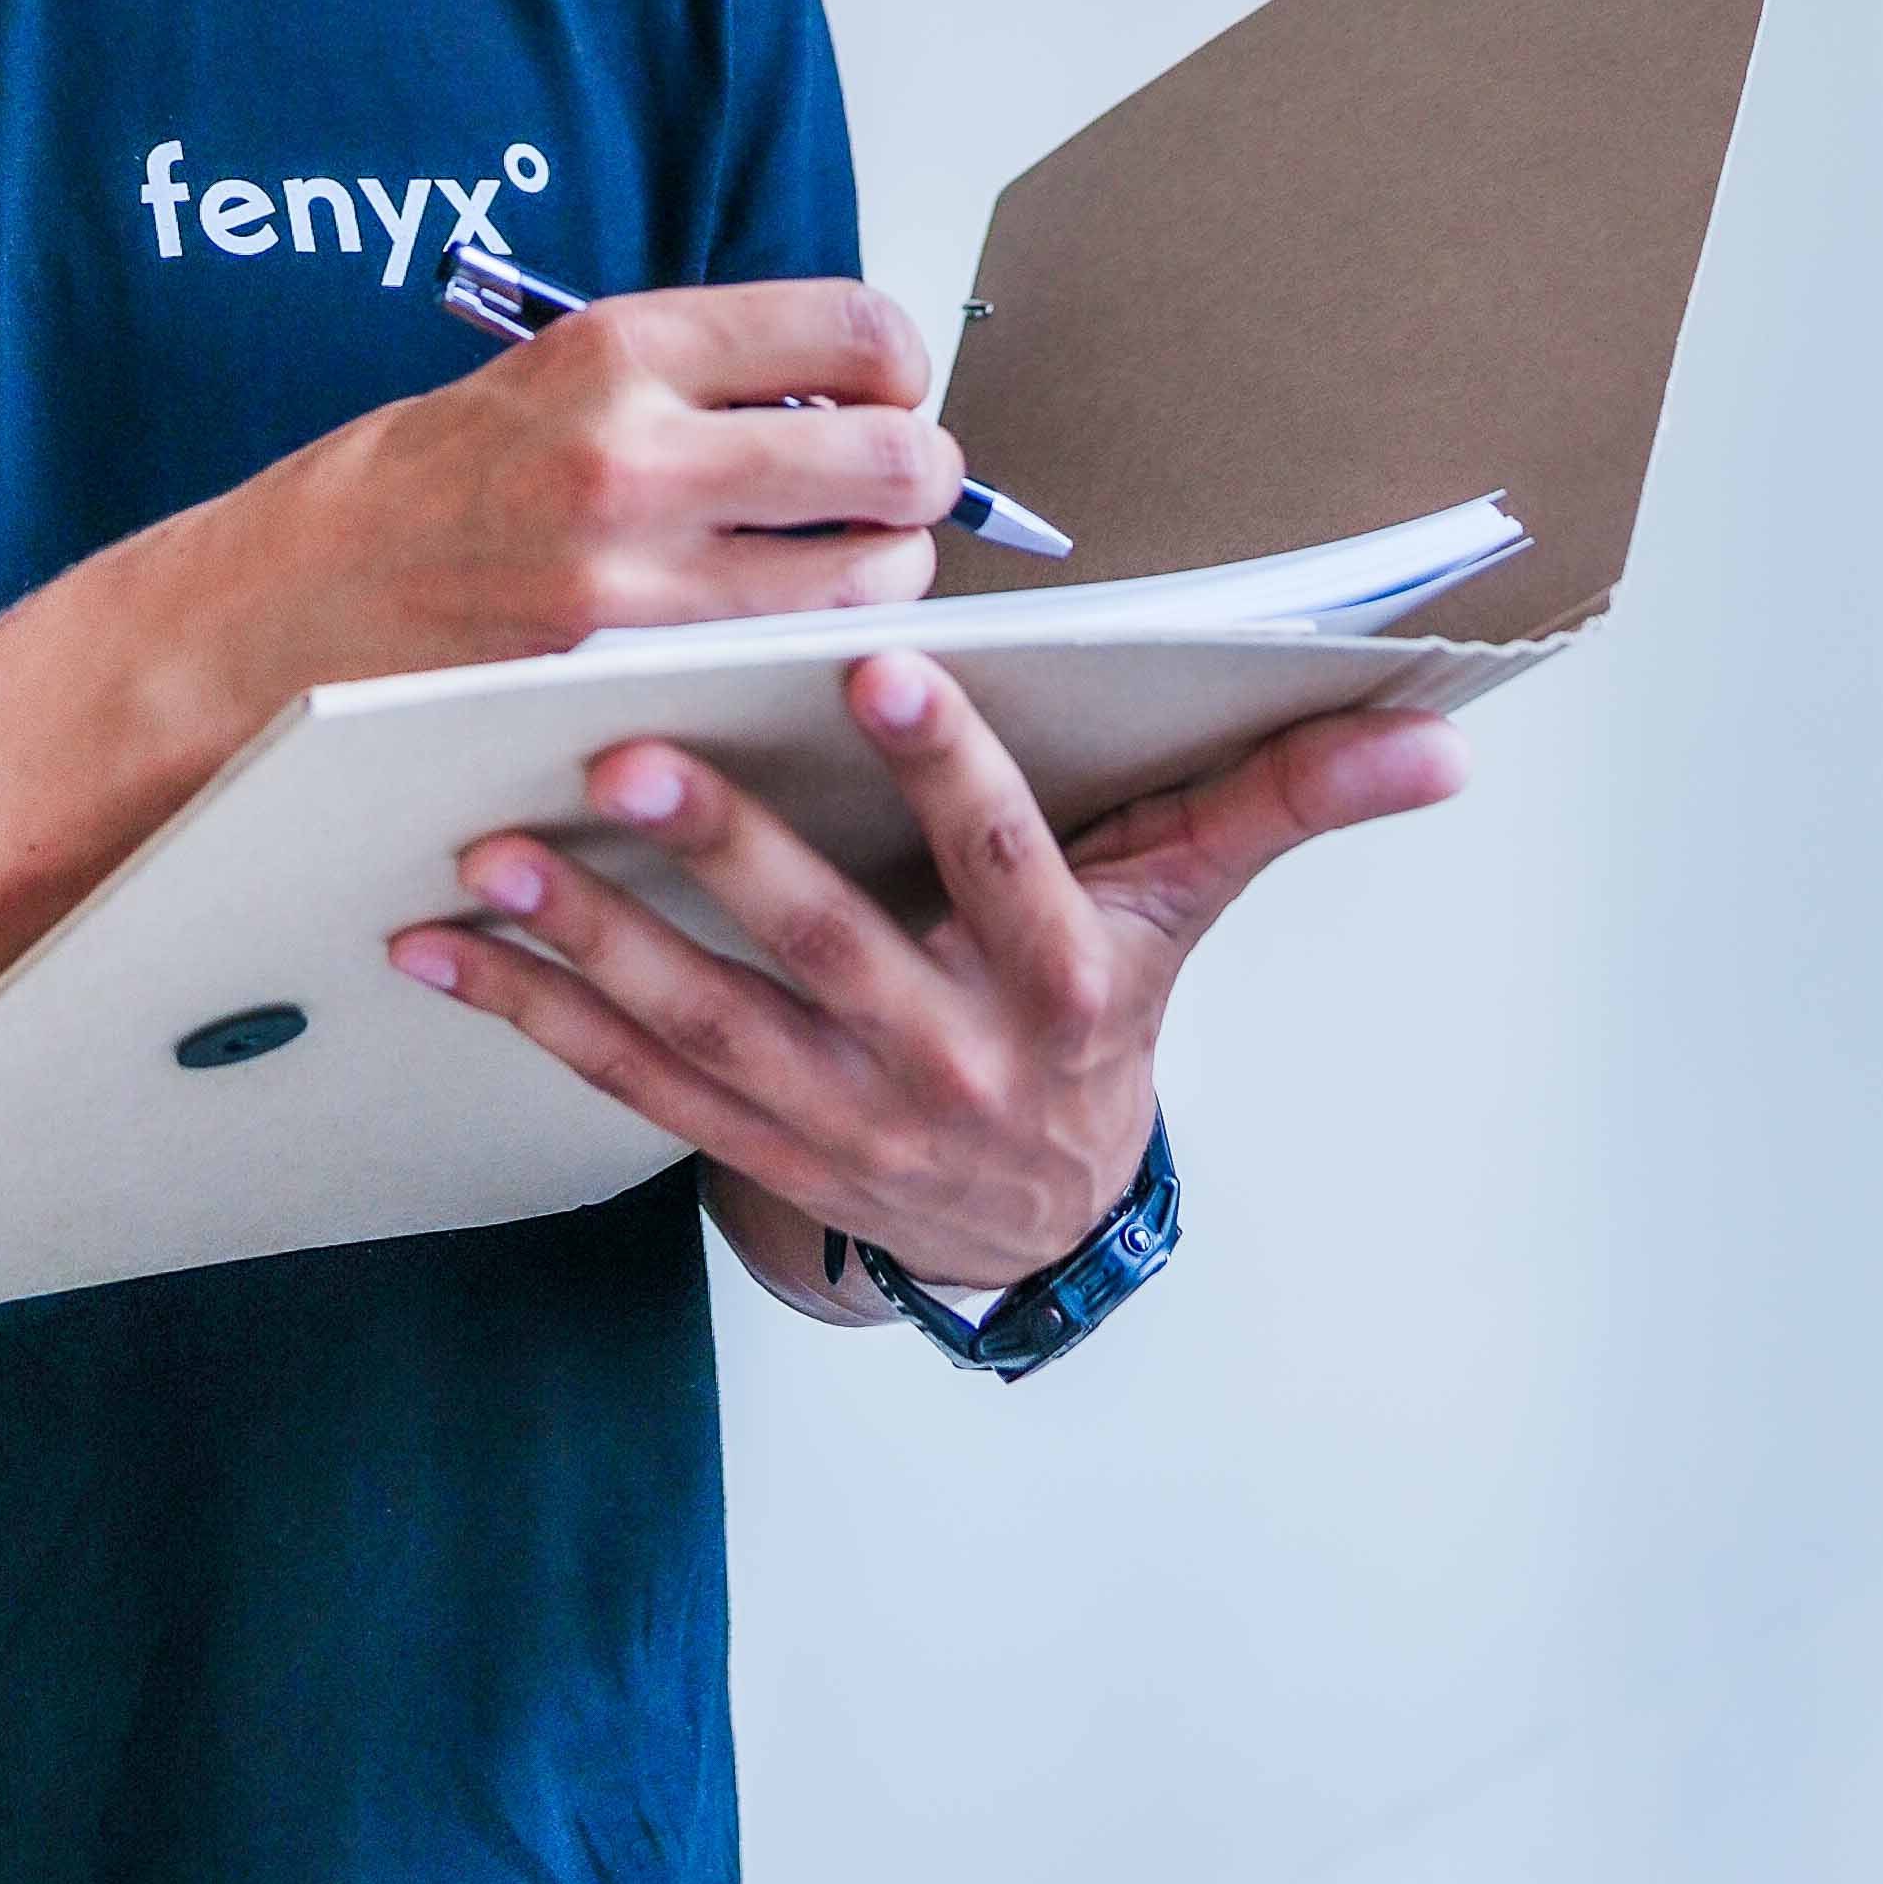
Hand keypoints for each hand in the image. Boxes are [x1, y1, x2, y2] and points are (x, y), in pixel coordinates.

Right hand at [119, 280, 953, 724]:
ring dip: (883, 573)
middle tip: (898, 486)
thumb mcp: (542, 377)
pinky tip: (774, 632)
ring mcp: (635, 578)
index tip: (887, 388)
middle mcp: (636, 452)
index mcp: (617, 347)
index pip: (849, 328)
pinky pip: (787, 658)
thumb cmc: (404, 493)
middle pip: (891, 457)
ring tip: (838, 567)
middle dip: (921, 475)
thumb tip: (828, 393)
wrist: (277, 608)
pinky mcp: (626, 676)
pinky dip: (815, 648)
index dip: (899, 364)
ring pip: (867, 578)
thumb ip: (683, 378)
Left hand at [386, 652, 1466, 1305]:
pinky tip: (444, 944)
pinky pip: (627, 1079)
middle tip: (625, 749)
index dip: (953, 772)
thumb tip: (1438, 732)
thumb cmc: (1106, 1007)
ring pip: (703, 1022)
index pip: (1012, 865)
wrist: (1045, 1217)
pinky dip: (529, 1014)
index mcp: (1057, 982)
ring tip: (494, 847)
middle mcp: (947, 1059)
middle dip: (727, 853)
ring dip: (590, 938)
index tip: (885, 666)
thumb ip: (1288, 796)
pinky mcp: (749, 1144)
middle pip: (832, 949)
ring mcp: (839, 1116)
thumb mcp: (1193, 903)